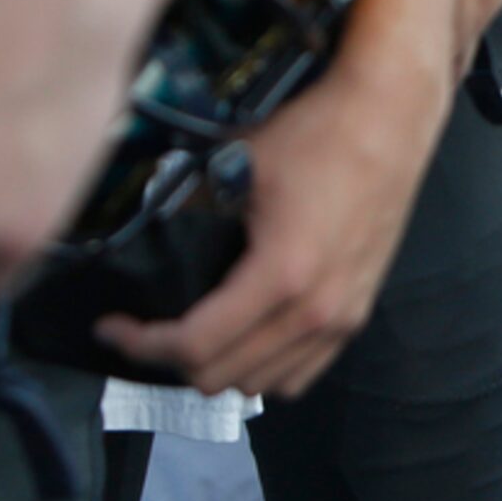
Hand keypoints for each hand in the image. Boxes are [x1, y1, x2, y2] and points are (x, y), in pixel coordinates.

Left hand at [93, 48, 450, 396]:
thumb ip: (189, 205)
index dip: (142, 344)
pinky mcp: (358, 311)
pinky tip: (243, 337)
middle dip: (170, 360)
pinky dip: (262, 368)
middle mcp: (315, 311)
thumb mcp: (238, 163)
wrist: (389, 115)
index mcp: (282, 276)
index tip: (112, 327)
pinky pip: (301, 373)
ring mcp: (342, 317)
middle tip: (144, 328)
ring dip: (218, 368)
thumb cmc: (317, 131)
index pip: (195, 344)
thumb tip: (142, 228)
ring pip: (262, 385)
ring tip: (190, 334)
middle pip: (222, 378)